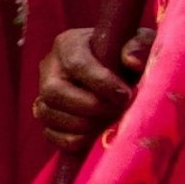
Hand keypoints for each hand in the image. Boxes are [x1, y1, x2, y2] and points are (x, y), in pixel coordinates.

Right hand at [32, 25, 146, 155]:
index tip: (125, 95)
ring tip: (109, 121)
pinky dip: (74, 140)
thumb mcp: (139, 43)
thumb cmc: (128, 55)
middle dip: (90, 107)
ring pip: (48, 114)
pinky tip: (97, 133)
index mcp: (68, 44)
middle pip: (54, 92)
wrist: (118, 72)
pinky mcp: (46, 118)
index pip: (76, 63)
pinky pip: (50, 135)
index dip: (101, 83)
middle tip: (118, 110)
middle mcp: (49, 68)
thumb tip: (132, 61)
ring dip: (83, 125)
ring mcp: (44, 94)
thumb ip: (140, 45)